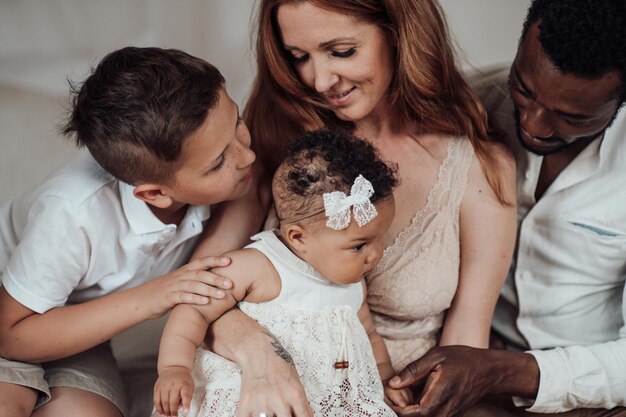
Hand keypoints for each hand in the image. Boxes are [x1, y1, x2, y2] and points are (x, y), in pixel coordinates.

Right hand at [141, 256, 232, 318]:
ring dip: (209, 290)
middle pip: (200, 274)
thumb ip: (195, 279)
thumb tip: (215, 278)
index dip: (215, 260)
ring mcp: (173, 287)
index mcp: (184, 271)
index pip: (201, 262)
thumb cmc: (164, 292)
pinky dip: (194, 299)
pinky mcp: (168, 298)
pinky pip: (182, 297)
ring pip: (193, 285)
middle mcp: (180, 276)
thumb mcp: (180, 282)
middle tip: (231, 283)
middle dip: (216, 277)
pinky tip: (205, 303)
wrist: (141, 300)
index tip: (230, 260)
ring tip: (222, 295)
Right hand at [153, 366, 193, 416]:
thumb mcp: (190, 386)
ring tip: (168, 416)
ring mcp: (164, 385)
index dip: (186, 404)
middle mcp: (174, 384)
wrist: (174, 367)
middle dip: (173, 411)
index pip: (186, 394)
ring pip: (164, 401)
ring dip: (166, 411)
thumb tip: (183, 409)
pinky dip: (159, 408)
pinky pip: (156, 400)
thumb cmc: (183, 379)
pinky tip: (162, 412)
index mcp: (184, 383)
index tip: (186, 412)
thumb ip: (187, 397)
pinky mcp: (157, 387)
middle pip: (173, 400)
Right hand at [235, 332, 312, 416]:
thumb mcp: (297, 383)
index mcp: (295, 395)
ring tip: (270, 411)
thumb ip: (302, 404)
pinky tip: (256, 414)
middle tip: (281, 413)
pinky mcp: (246, 404)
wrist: (258, 351)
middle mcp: (279, 400)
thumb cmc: (279, 365)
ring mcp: (261, 403)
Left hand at [388, 346, 537, 416]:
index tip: (389, 399)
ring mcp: (451, 413)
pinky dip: (420, 410)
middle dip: (403, 411)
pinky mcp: (451, 414)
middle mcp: (448, 407)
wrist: (489, 371)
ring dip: (411, 412)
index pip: (419, 412)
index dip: (401, 410)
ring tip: (403, 397)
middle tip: (393, 396)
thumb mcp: (436, 356)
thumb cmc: (462, 359)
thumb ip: (414, 370)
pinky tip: (415, 398)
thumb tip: (393, 383)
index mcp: (443, 391)